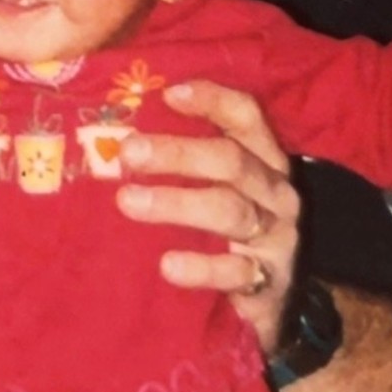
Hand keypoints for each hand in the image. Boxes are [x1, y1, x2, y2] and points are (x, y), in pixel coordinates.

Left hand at [116, 80, 300, 353]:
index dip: (213, 100)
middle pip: (231, 161)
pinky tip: (167, 265)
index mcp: (263, 158)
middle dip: (178, 153)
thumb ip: (183, 157)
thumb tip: (112, 133)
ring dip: (176, 203)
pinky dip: (202, 268)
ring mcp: (276, 237)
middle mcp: (274, 191)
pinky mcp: (269, 283)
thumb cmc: (233, 224)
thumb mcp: (218, 184)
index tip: (168, 94)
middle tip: (127, 152)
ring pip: (231, 211)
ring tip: (127, 201)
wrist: (280, 297)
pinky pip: (236, 272)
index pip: (246, 117)